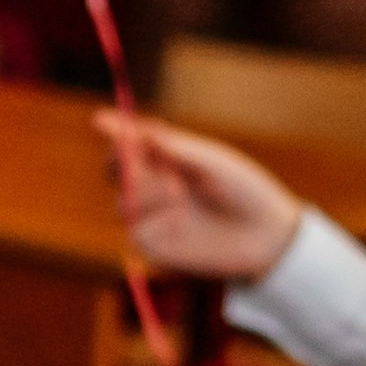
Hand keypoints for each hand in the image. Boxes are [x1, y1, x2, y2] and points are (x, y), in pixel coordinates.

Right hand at [95, 112, 304, 282]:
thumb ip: (173, 147)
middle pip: (116, 172)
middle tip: (130, 154)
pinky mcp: (153, 245)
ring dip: (145, 193)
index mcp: (170, 160)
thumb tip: (140, 127)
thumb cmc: (244, 191)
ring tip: (177, 192)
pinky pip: (136, 229)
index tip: (101, 121)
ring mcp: (152, 217)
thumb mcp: (210, 161)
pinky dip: (155, 219)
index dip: (115, 133)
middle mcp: (156, 187)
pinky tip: (179, 216)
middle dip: (120, 162)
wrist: (264, 234)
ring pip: (123, 203)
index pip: (132, 145)